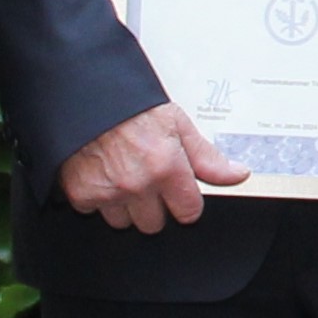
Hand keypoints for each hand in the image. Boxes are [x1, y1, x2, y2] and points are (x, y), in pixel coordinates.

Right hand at [61, 101, 244, 230]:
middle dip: (153, 207)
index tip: (178, 193)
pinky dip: (96, 197)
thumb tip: (236, 174)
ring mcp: (108, 192)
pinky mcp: (81, 193)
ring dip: (124, 206)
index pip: (188, 213)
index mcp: (166, 167)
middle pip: (155, 224)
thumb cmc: (130, 106)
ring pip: (124, 222)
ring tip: (121, 176)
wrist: (87, 93)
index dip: (185, 202)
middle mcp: (138, 184)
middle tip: (146, 181)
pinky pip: (93, 210)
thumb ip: (206, 157)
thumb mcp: (177, 124)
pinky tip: (100, 174)